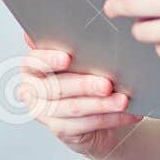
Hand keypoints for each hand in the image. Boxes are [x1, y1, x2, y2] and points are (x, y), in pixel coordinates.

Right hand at [18, 33, 142, 159]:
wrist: (91, 110)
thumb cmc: (83, 77)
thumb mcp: (79, 61)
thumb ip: (75, 48)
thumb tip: (83, 29)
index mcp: (33, 68)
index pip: (33, 62)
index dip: (48, 60)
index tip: (67, 59)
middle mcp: (33, 91)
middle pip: (56, 87)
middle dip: (84, 85)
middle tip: (106, 84)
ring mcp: (44, 112)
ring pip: (73, 107)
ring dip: (102, 105)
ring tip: (122, 101)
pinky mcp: (59, 129)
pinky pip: (85, 124)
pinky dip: (110, 118)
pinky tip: (126, 114)